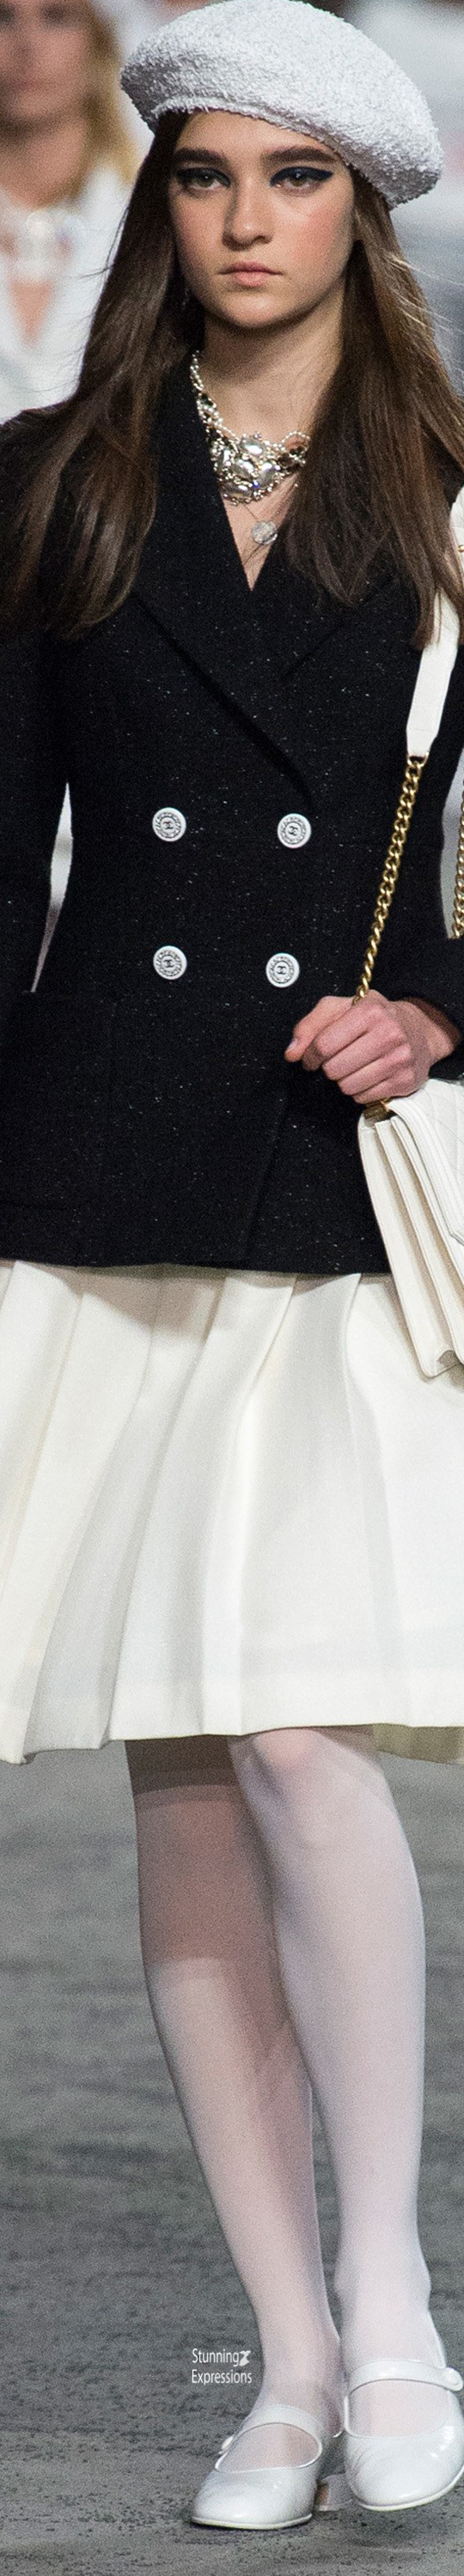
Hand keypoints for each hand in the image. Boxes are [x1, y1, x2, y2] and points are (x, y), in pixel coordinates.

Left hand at [284, 990, 461, 1105]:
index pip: (324, 1045)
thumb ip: (310, 1025)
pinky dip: (360, 1090)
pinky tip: (368, 1075)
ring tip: (354, 1066)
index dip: (309, 1056)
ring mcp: (399, 1059)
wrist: (419, 1029)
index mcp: (369, 1012)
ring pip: (347, 1086)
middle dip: (329, 1067)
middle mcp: (388, 1034)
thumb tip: (292, 1053)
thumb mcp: (340, 1008)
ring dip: (343, 1080)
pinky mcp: (405, 1081)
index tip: (310, 1059)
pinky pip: (363, 1097)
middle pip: (334, 1069)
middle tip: (338, 1059)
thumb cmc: (374, 1017)